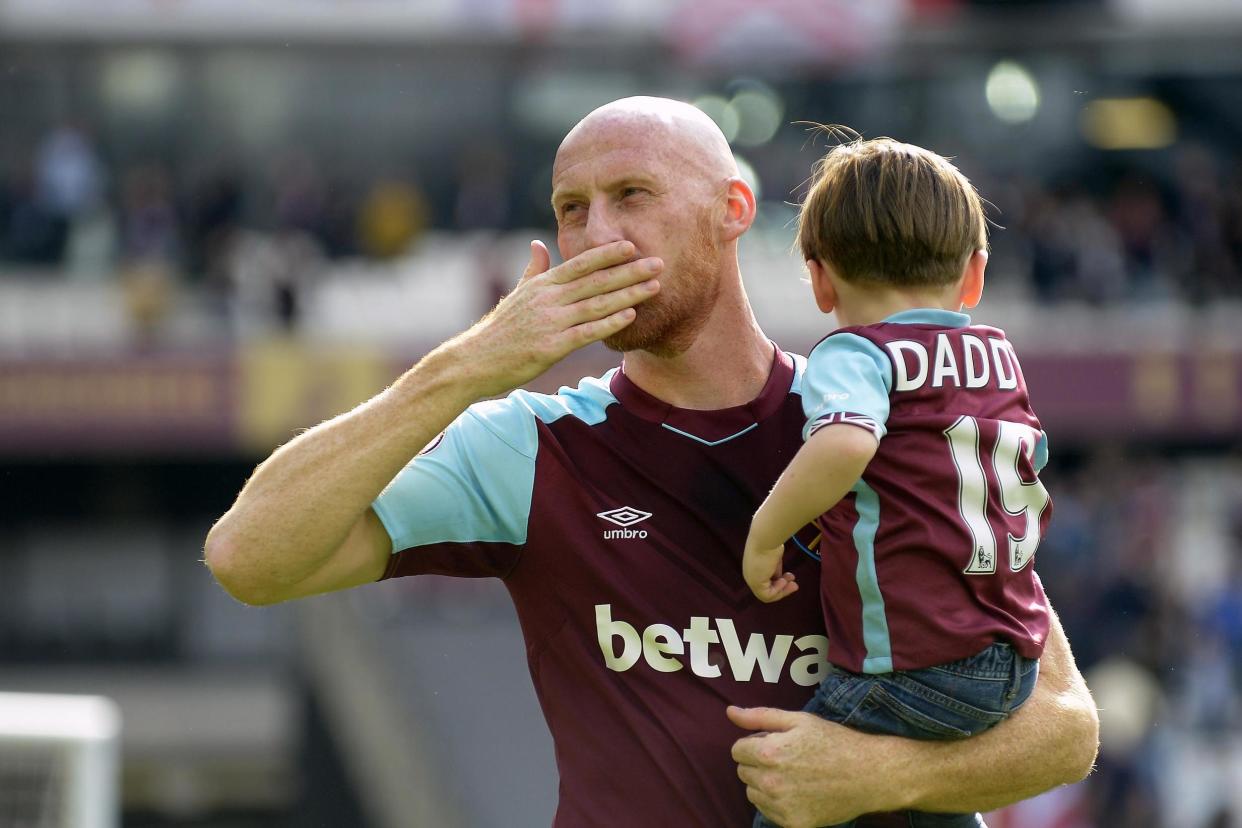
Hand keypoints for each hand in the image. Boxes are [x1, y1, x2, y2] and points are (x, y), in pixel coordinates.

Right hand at [449, 239, 661, 397]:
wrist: (475, 360)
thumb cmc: (499, 330)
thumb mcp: (517, 294)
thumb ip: (533, 270)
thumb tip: (539, 245)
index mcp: (542, 285)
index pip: (580, 264)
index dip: (608, 254)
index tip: (632, 245)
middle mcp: (548, 299)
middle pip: (596, 281)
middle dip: (630, 271)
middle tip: (659, 262)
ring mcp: (550, 322)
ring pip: (597, 304)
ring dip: (628, 294)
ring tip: (655, 287)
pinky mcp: (551, 347)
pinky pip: (587, 332)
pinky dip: (609, 323)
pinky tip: (630, 315)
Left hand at [728, 706, 900, 826]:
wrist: (868, 775)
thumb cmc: (834, 742)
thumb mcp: (798, 720)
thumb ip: (759, 716)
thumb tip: (730, 712)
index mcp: (768, 753)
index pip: (736, 750)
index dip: (753, 744)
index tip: (773, 743)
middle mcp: (770, 782)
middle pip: (743, 772)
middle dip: (757, 763)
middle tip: (786, 758)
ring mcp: (780, 806)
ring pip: (753, 793)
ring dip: (764, 784)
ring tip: (792, 775)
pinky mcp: (792, 823)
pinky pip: (768, 812)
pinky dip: (777, 802)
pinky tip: (798, 792)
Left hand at [743, 542, 798, 602]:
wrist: (765, 537)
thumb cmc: (771, 542)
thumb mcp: (774, 558)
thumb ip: (775, 569)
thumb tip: (780, 578)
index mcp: (753, 568)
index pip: (765, 581)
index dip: (779, 582)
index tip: (790, 576)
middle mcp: (750, 575)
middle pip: (766, 589)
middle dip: (782, 589)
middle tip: (795, 585)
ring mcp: (751, 580)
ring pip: (767, 595)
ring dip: (782, 591)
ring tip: (793, 584)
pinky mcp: (755, 583)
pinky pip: (767, 595)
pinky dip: (778, 591)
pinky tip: (783, 581)